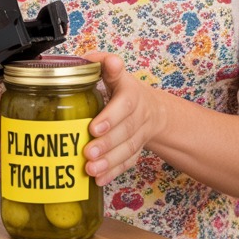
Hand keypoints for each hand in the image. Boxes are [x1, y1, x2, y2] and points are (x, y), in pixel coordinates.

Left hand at [81, 51, 161, 185]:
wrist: (151, 109)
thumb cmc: (123, 89)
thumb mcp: (114, 72)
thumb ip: (101, 64)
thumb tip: (86, 59)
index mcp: (131, 92)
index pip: (125, 103)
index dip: (111, 117)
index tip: (94, 127)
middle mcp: (139, 114)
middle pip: (126, 130)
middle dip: (107, 143)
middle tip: (88, 153)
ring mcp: (140, 133)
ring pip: (128, 149)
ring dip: (110, 161)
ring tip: (91, 169)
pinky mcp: (137, 150)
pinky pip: (128, 163)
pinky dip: (114, 172)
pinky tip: (99, 179)